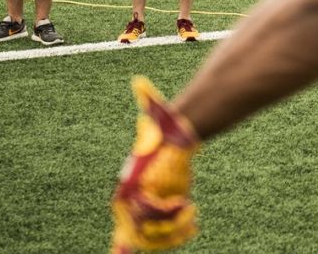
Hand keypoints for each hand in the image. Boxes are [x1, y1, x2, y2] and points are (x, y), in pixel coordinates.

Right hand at [111, 76, 200, 252]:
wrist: (173, 135)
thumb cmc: (163, 129)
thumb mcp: (156, 115)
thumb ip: (148, 100)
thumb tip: (139, 81)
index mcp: (129, 182)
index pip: (125, 213)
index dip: (132, 231)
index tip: (140, 239)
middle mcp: (133, 197)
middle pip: (143, 230)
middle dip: (163, 232)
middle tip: (187, 219)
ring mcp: (147, 205)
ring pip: (154, 235)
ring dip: (171, 236)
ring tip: (191, 221)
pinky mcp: (160, 209)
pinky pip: (164, 232)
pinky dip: (176, 234)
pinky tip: (191, 222)